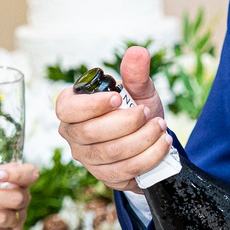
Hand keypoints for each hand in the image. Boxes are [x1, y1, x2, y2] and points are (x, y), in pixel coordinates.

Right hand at [55, 46, 171, 192]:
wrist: (151, 138)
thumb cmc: (137, 109)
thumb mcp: (138, 90)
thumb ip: (135, 73)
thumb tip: (138, 52)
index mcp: (73, 108)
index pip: (66, 109)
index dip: (91, 105)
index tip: (117, 99)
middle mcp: (74, 135)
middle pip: (90, 133)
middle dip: (125, 122)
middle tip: (148, 112)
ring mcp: (88, 159)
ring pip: (110, 153)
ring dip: (142, 139)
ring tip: (160, 126)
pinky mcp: (106, 176)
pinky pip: (126, 170)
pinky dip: (149, 156)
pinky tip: (162, 143)